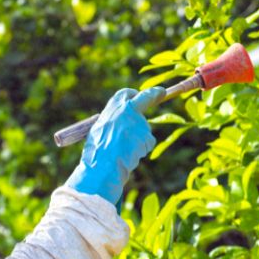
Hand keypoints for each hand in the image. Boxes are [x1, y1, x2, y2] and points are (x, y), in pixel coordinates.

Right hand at [65, 87, 162, 206]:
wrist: (103, 166)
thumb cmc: (97, 153)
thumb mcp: (99, 132)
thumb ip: (112, 124)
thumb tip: (121, 124)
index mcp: (111, 109)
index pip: (125, 95)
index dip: (133, 95)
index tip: (139, 94)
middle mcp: (125, 110)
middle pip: (145, 98)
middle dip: (154, 94)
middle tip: (161, 92)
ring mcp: (137, 121)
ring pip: (144, 130)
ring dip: (139, 140)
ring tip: (124, 151)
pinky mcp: (146, 134)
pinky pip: (148, 143)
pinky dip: (142, 150)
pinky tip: (131, 155)